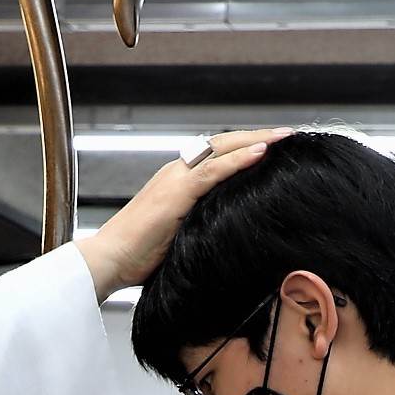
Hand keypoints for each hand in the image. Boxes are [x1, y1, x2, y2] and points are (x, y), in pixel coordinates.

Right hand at [76, 129, 292, 299]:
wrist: (108, 260)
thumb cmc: (137, 255)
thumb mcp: (177, 236)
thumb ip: (199, 224)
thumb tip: (227, 231)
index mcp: (177, 181)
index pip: (216, 155)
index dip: (244, 148)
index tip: (272, 147)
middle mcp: (176, 172)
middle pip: (223, 144)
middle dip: (257, 137)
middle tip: (287, 134)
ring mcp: (175, 179)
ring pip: (221, 149)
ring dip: (255, 141)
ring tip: (283, 136)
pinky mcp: (175, 193)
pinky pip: (212, 170)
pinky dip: (238, 159)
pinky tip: (261, 153)